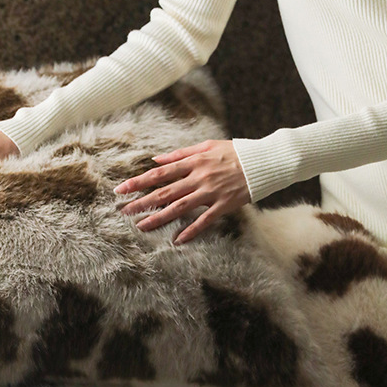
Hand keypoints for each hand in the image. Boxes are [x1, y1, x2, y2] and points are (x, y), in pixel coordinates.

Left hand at [114, 140, 250, 243]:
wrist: (265, 161)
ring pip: (180, 207)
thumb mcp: (207, 146)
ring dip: (159, 217)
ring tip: (141, 226)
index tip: (121, 189)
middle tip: (123, 211)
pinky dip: (191, 230)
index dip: (139, 181)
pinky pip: (204, 220)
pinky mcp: (224, 205)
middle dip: (142, 202)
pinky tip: (177, 240)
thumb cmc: (235, 152)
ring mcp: (211, 192)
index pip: (159, 173)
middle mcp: (199, 177)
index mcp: (193, 162)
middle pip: (164, 191)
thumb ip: (180, 154)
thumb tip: (155, 160)